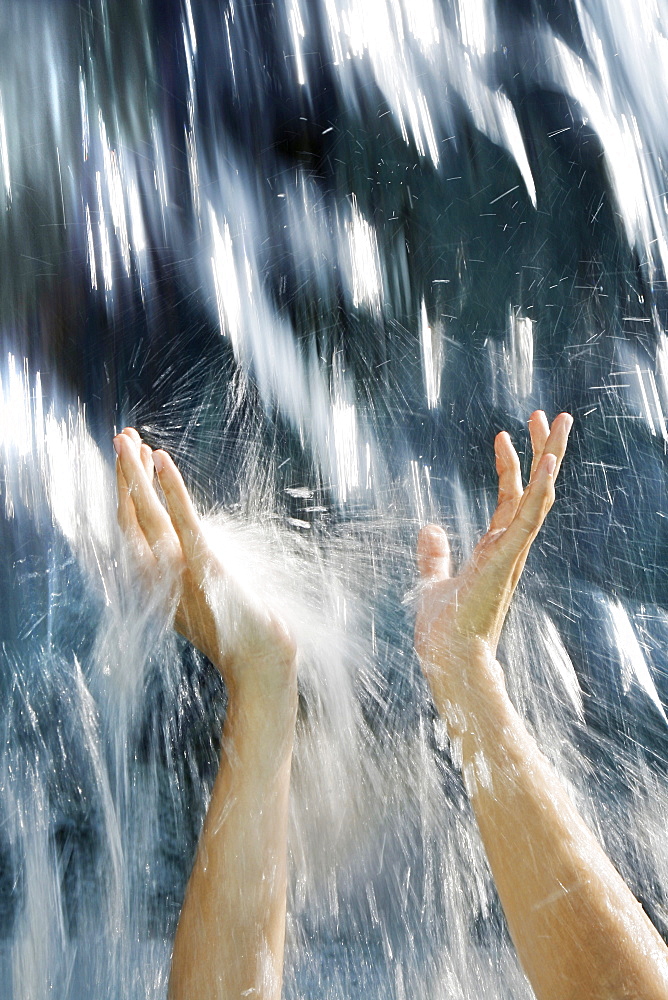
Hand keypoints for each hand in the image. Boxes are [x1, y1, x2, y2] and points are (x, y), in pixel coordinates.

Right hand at [114, 428, 296, 704]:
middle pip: (132, 515)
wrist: (257, 663)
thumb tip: (185, 545)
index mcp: (155, 580)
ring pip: (147, 513)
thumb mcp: (202, 596)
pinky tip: (161, 460)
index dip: (128, 490)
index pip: (132, 527)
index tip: (132, 457)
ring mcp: (178, 570)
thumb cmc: (237, 631)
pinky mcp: (205, 564)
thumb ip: (187, 571)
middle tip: (121, 436)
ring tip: (128, 439)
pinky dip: (171, 489)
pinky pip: (183, 520)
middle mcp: (158, 575)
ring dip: (136, 473)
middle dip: (125, 473)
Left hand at [414, 411, 571, 717]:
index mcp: (496, 549)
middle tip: (548, 415)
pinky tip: (547, 460)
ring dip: (550, 457)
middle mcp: (510, 547)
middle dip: (542, 450)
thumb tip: (429, 526)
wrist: (447, 658)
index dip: (509, 466)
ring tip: (559, 421)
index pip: (510, 499)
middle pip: (534, 489)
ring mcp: (512, 552)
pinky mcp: (506, 559)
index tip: (501, 435)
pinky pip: (530, 518)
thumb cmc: (444, 629)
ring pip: (540, 496)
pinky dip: (540, 488)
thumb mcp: (432, 580)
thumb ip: (433, 554)